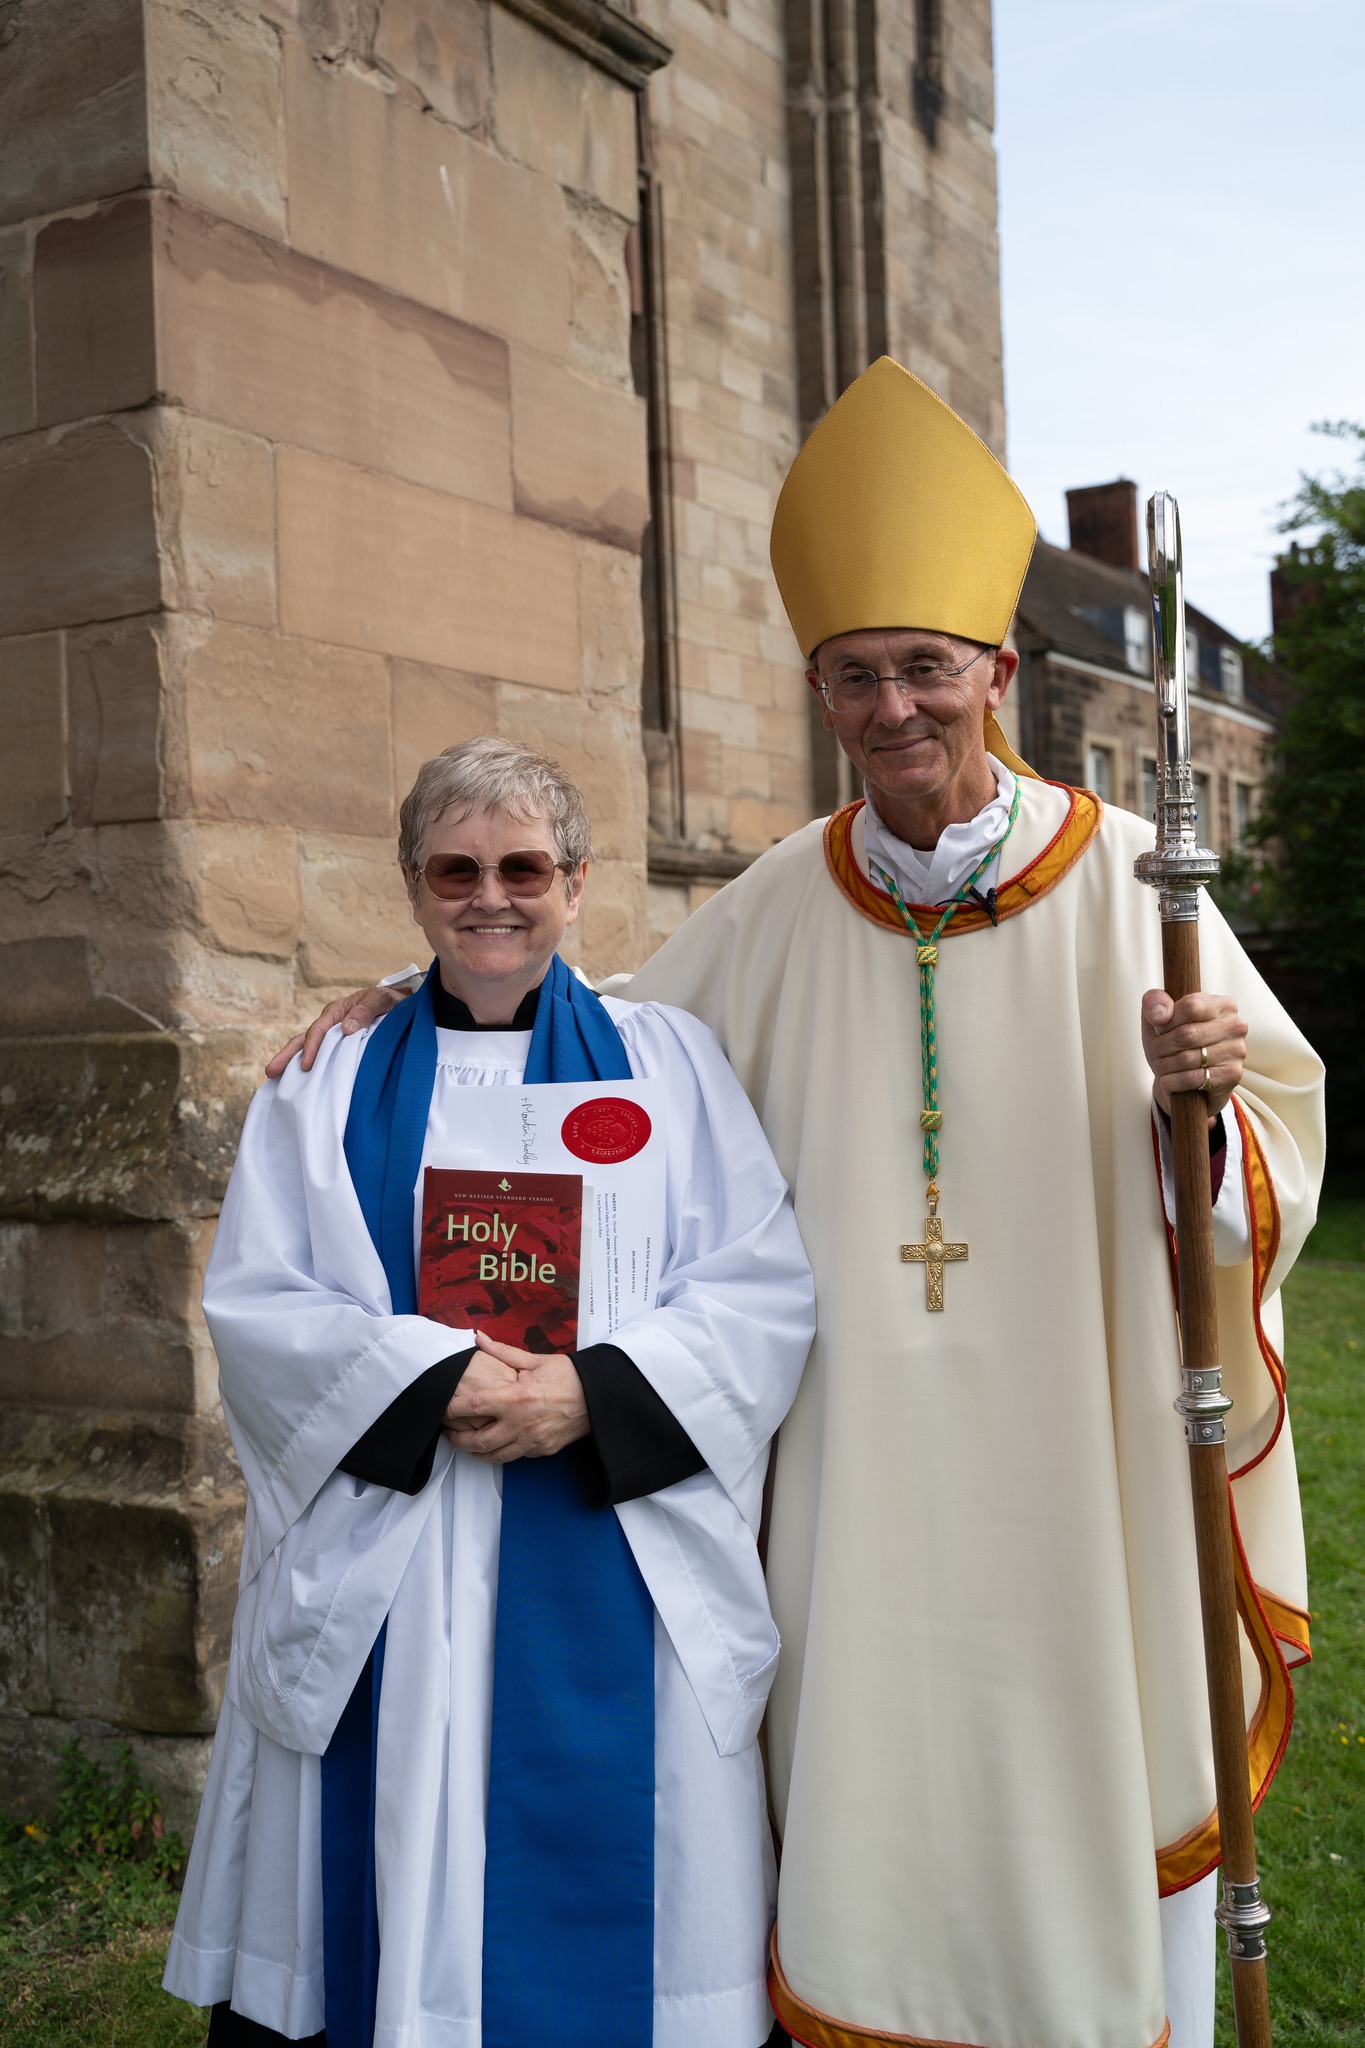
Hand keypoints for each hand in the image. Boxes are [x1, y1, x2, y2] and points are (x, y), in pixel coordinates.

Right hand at [264, 984, 401, 1077]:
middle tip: (270, 1072)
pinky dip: (311, 1067)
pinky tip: (301, 1082)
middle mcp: (332, 1023)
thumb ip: (365, 1010)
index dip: (311, 1047)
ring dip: (292, 1063)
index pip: (319, 1030)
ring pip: (309, 1049)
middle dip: (287, 1056)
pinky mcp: (341, 1047)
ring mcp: (335, 1036)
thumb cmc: (392, 1000)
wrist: (404, 1005)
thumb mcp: (381, 999)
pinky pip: (324, 1057)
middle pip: (304, 1039)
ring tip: (274, 1078)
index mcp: (337, 1011)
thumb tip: (347, 1028)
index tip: (305, 1065)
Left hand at [443, 1332, 589, 1463]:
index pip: (474, 1407)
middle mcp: (521, 1424)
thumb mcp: (535, 1360)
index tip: (443, 1409)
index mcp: (516, 1398)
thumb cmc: (567, 1375)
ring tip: (469, 1444)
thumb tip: (478, 1337)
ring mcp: (532, 1441)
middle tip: (450, 1434)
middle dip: (458, 1440)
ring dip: (478, 1452)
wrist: (598, 1396)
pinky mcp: (543, 1450)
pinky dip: (504, 1451)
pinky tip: (499, 1441)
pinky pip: (516, 1455)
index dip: (453, 1410)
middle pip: (478, 1442)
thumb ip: (502, 1352)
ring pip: (495, 1456)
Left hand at [1141, 989, 1246, 1120]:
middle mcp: (1235, 1025)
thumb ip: (1154, 1001)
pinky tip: (1170, 1079)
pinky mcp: (1232, 1076)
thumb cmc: (1172, 1044)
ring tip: (1163, 1066)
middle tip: (1158, 1051)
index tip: (1161, 1029)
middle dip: (1161, 1046)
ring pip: (1186, 1059)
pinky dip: (1171, 1081)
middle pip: (1186, 1034)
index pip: (1190, 1006)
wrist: (1184, 1086)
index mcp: (1222, 1005)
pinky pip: (1190, 1079)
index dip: (1166, 1021)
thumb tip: (1160, 1015)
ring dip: (1164, 1065)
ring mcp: (1237, 1051)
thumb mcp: (1157, 1017)